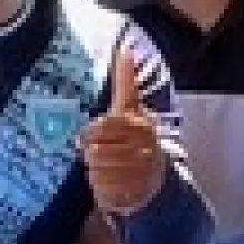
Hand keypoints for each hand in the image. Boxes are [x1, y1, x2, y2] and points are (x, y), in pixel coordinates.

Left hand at [82, 48, 166, 213]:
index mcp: (142, 127)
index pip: (104, 128)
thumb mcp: (131, 109)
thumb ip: (126, 82)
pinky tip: (108, 181)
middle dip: (93, 153)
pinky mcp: (135, 195)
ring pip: (99, 171)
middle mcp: (145, 150)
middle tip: (96, 153)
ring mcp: (141, 174)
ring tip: (103, 167)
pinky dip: (100, 187)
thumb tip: (126, 49)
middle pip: (99, 151)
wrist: (153, 177)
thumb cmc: (135, 137)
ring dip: (96, 170)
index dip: (91, 133)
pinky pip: (103, 190)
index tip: (89, 136)